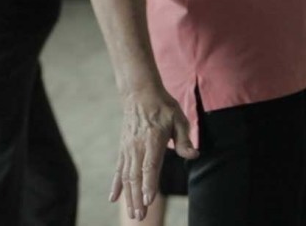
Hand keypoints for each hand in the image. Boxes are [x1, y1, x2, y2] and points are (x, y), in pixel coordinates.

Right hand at [111, 87, 197, 221]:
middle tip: (139, 217)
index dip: (149, 184)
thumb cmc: (162, 106)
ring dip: (129, 196)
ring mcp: (127, 148)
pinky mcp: (123, 148)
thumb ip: (184, 139)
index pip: (150, 165)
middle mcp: (137, 146)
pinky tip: (113, 199)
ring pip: (126, 176)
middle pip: (136, 176)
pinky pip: (118, 169)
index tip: (148, 200)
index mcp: (152, 139)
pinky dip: (116, 185)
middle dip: (137, 198)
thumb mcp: (178, 119)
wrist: (139, 92)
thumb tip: (192, 155)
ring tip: (132, 214)